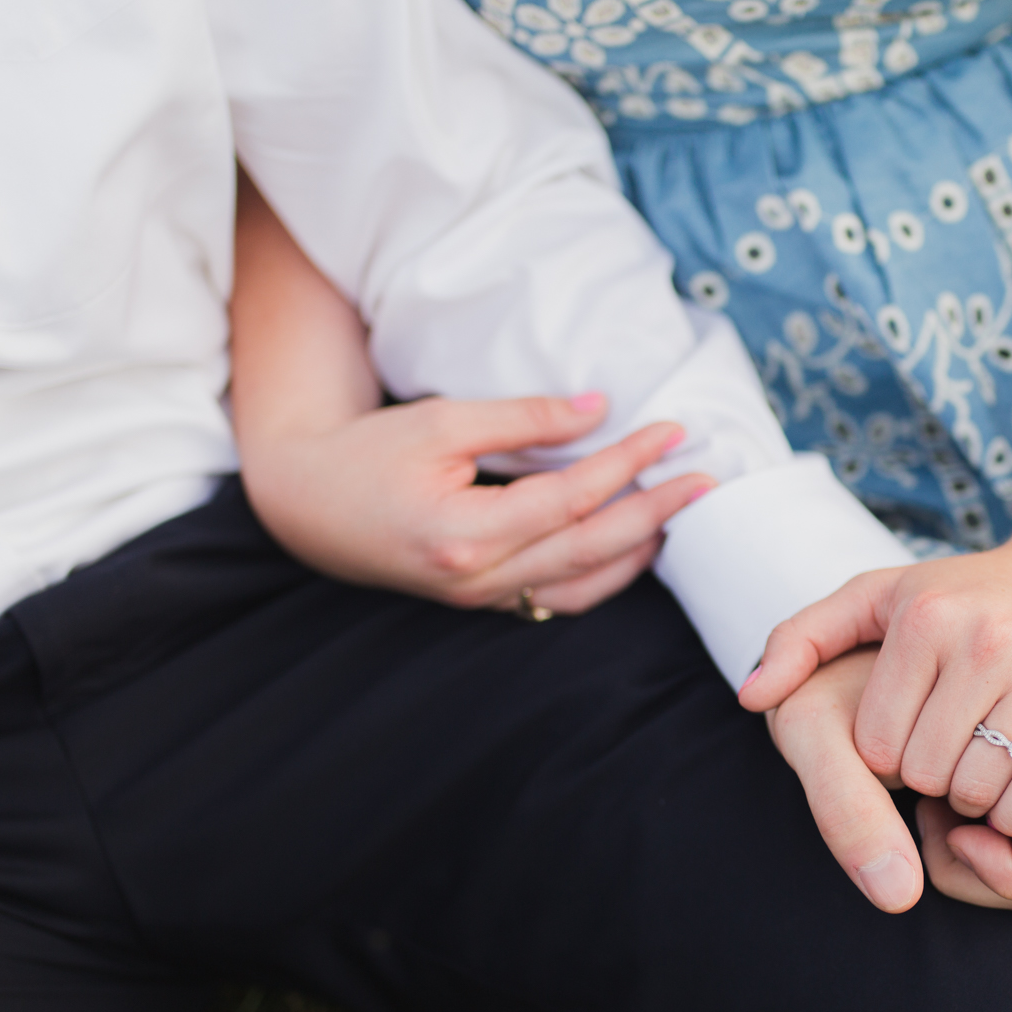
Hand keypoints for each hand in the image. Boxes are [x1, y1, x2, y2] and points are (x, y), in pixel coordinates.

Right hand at [240, 390, 712, 612]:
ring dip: (638, 552)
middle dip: (656, 514)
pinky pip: (556, 599)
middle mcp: (476, 579)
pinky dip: (603, 576)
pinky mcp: (480, 602)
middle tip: (706, 480)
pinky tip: (634, 546)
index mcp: (463, 532)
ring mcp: (479, 600)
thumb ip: (523, 418)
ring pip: (580, 588)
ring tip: (682, 513)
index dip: (627, 464)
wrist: (305, 506)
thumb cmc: (367, 454)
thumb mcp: (441, 420)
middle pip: (590, 551)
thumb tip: (599, 409)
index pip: (571, 499)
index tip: (671, 431)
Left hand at [745, 494, 1011, 895]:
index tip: (907, 734)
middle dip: (930, 780)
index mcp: (924, 617)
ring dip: (977, 798)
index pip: (875, 746)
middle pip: (926, 773)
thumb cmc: (969, 591)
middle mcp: (983, 639)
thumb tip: (750, 697)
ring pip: (981, 790)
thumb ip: (802, 637)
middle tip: (948, 752)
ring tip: (981, 763)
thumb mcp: (880, 594)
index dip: (886, 758)